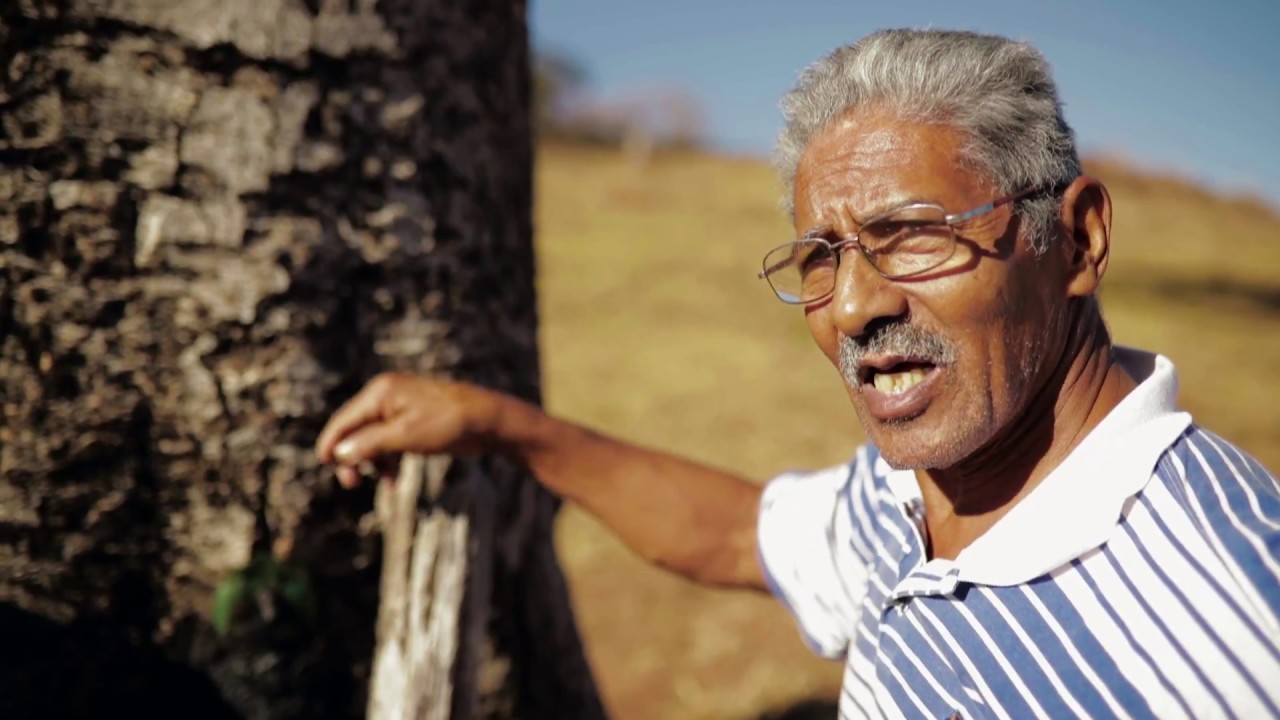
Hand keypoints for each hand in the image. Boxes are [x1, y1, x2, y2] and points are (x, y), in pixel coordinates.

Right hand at [314, 373, 504, 487]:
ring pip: (372, 438)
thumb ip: (369, 444)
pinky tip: (391, 482)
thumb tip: (339, 453)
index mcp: (379, 392)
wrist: (488, 420)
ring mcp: (401, 407)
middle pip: (355, 429)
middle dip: (352, 457)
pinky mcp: (414, 420)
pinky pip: (390, 441)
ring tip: (382, 485)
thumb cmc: (447, 423)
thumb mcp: (404, 436)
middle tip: (351, 484)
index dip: (331, 443)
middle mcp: (386, 396)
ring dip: (372, 462)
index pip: (344, 420)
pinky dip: (388, 459)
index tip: (323, 465)